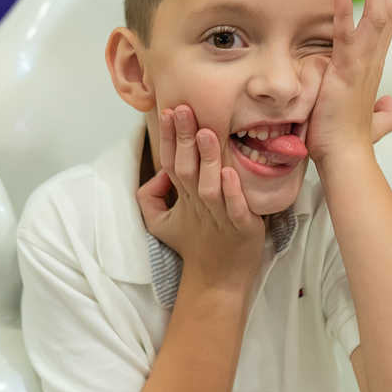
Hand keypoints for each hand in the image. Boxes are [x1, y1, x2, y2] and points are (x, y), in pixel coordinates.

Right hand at [136, 105, 264, 288]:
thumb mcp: (161, 223)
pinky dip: (233, 193)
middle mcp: (198, 205)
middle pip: (186, 168)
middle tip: (183, 109)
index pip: (171, 163)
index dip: (169, 138)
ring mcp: (219, 217)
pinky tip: (232, 173)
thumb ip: (149, 197)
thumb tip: (156, 174)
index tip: (167, 110)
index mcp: (183, 199)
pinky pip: (235, 209)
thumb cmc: (196, 245)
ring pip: (209, 186)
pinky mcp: (241, 228)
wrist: (218, 281)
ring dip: (207, 160)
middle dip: (184, 138)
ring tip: (206, 133)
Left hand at [307, 0, 391, 164]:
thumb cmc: (350, 141)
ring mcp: (362, 65)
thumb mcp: (366, 120)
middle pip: (388, 11)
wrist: (345, 158)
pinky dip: (346, 12)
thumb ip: (381, 114)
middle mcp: (372, 62)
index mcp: (371, 68)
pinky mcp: (347, 72)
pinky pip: (347, 37)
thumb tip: (389, 110)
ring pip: (378, 17)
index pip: (384, 25)